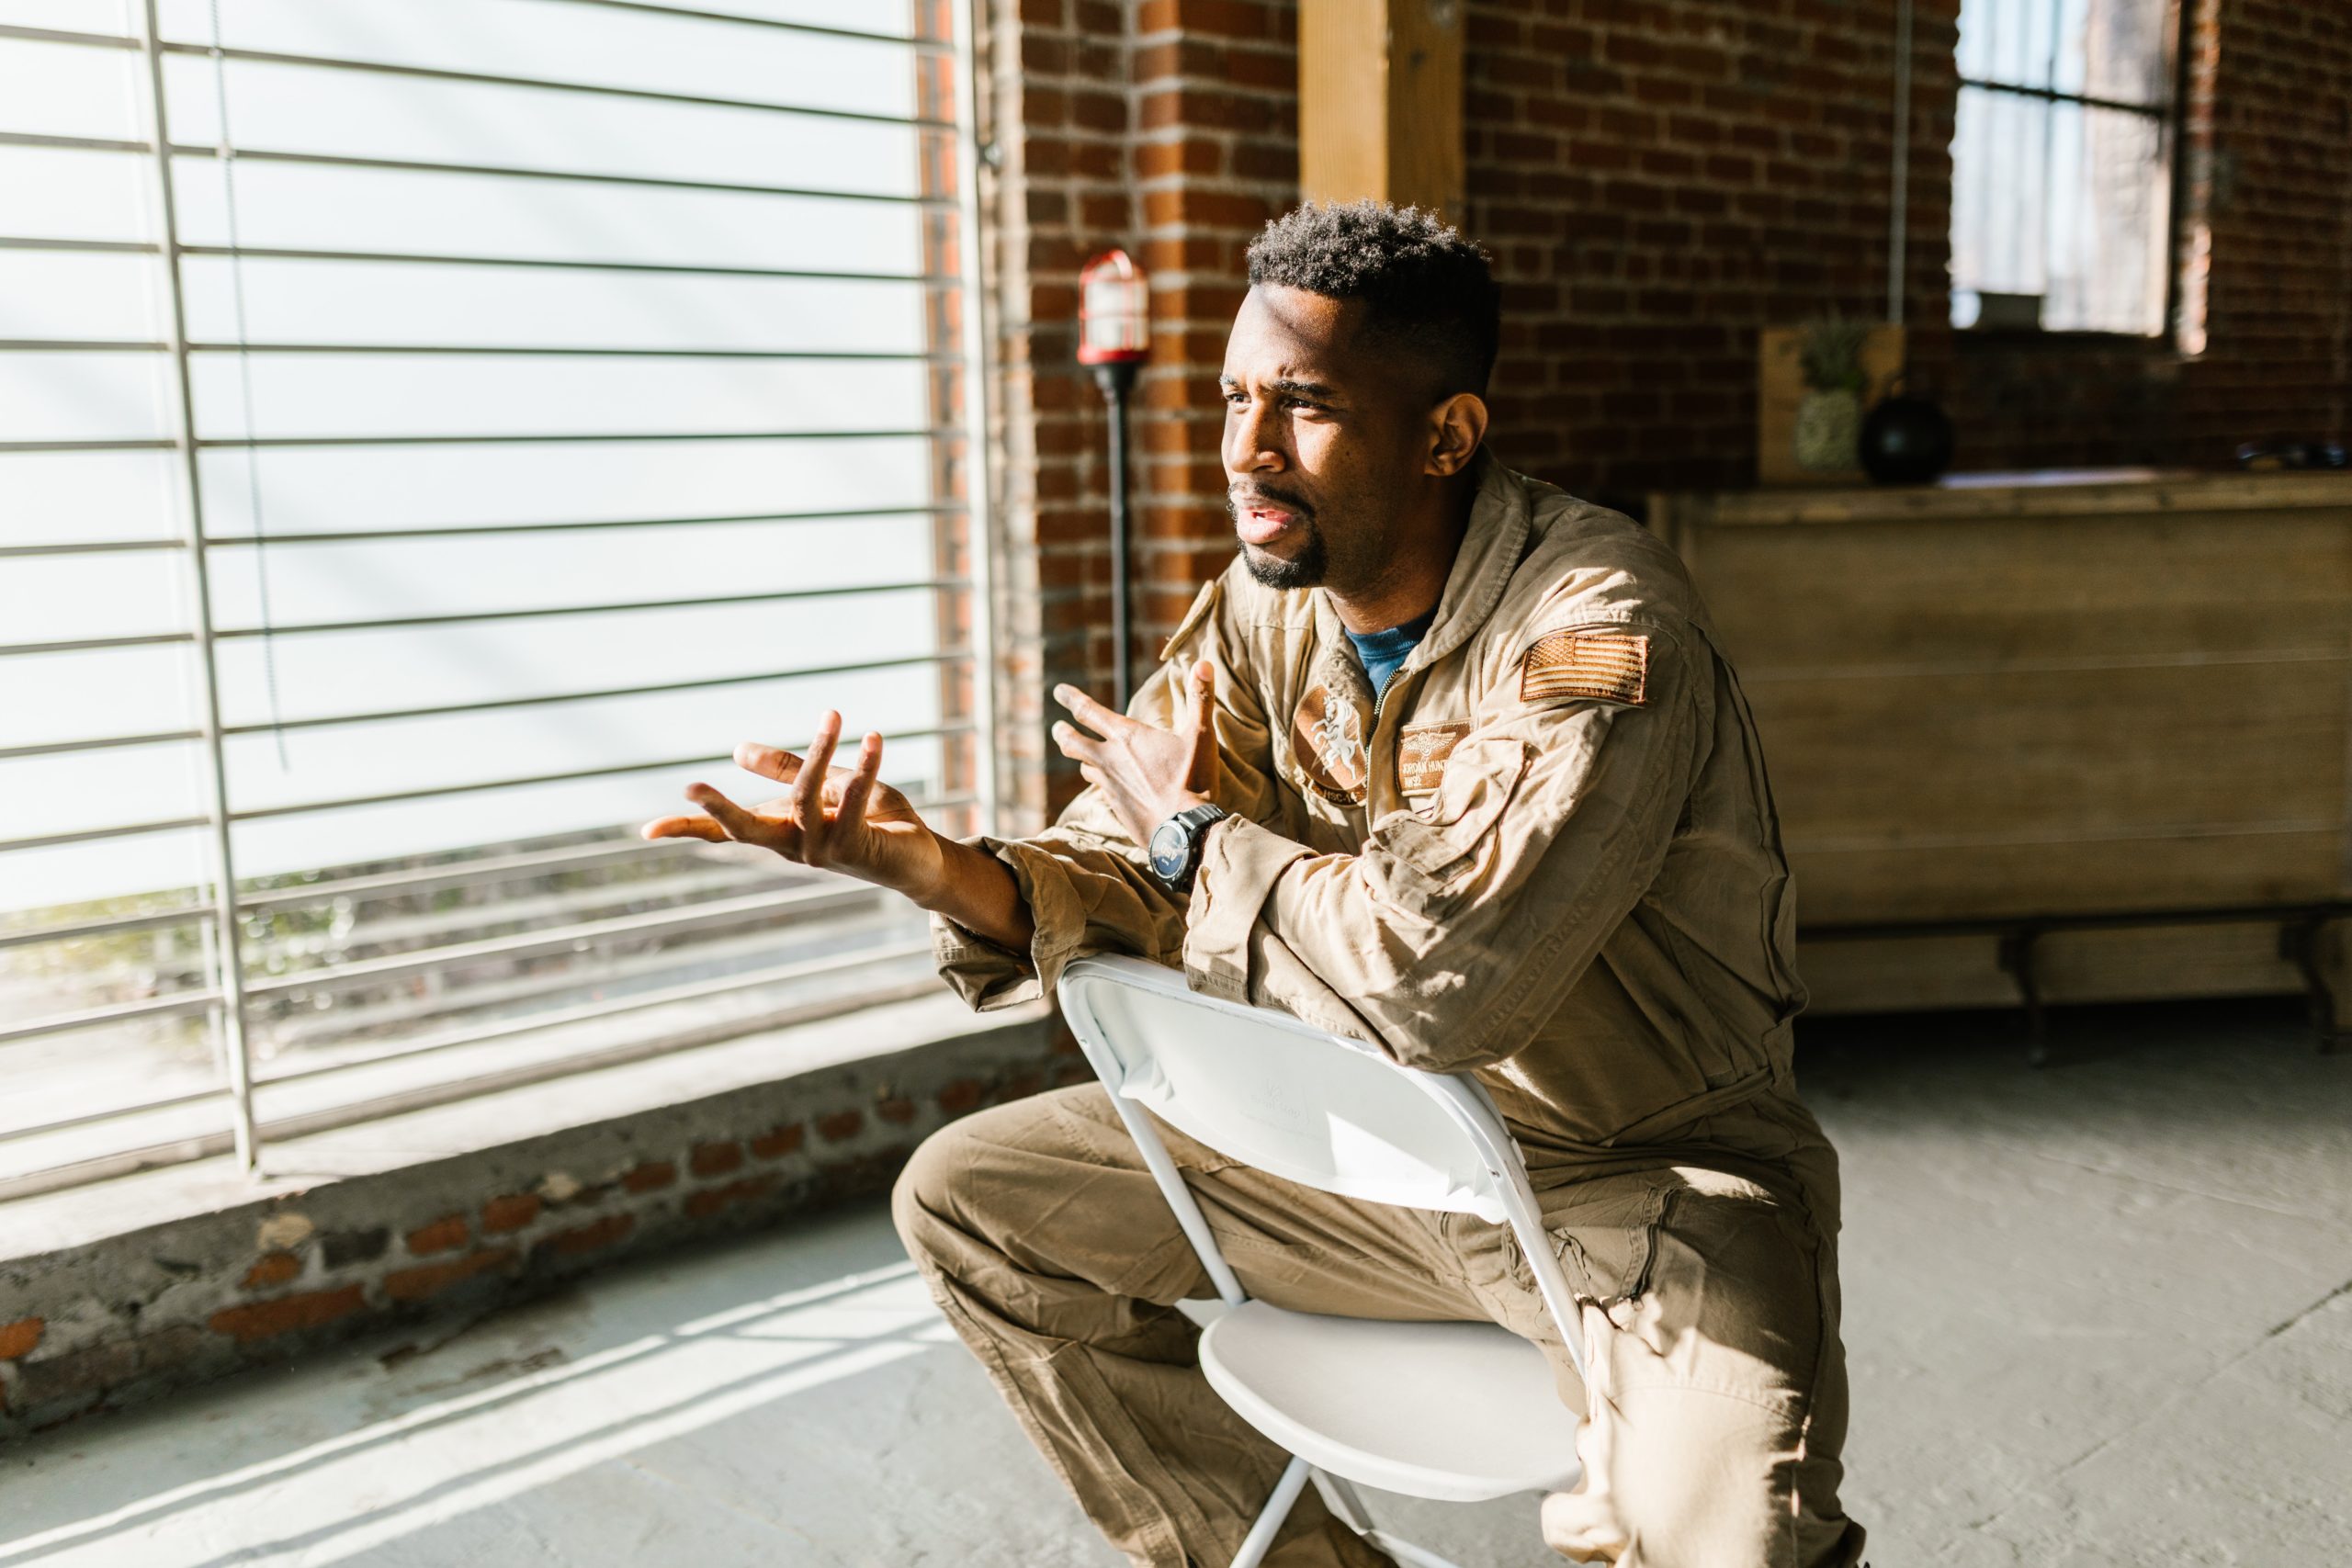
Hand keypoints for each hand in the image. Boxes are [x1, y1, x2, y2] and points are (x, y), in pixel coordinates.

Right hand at [641, 712, 945, 900]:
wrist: (919, 856)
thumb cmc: (871, 820)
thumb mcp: (829, 786)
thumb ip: (790, 769)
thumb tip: (736, 750)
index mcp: (781, 831)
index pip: (728, 832)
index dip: (689, 829)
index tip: (646, 831)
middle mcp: (795, 847)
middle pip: (746, 831)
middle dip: (719, 810)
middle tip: (692, 786)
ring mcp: (824, 852)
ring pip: (807, 797)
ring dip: (820, 751)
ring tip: (833, 714)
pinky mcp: (857, 849)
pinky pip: (855, 801)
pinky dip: (866, 766)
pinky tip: (874, 739)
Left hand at [1051, 659, 1219, 845]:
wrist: (1183, 831)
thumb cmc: (1192, 779)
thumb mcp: (1201, 735)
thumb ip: (1200, 698)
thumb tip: (1204, 663)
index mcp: (1126, 737)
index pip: (1088, 711)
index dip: (1071, 698)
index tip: (1058, 691)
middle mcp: (1110, 760)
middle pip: (1073, 743)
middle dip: (1063, 733)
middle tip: (1057, 728)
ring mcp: (1109, 786)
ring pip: (1084, 768)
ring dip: (1083, 760)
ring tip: (1084, 758)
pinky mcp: (1115, 808)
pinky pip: (1100, 791)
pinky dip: (1100, 784)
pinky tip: (1107, 787)